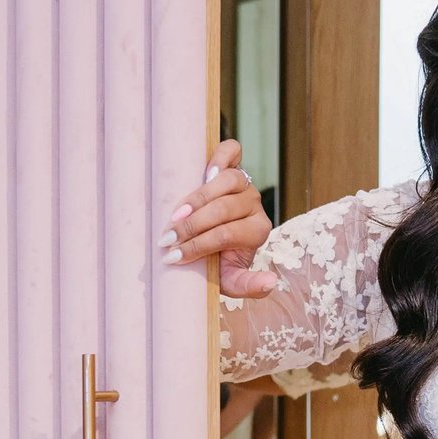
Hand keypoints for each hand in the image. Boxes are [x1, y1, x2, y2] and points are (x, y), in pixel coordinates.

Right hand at [160, 138, 278, 295]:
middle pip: (224, 209)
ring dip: (198, 198)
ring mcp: (245, 183)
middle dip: (191, 226)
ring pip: (228, 180)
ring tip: (175, 215)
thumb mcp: (231, 280)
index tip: (171, 257)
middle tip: (167, 238)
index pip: (225, 235)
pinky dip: (219, 157)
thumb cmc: (217, 260)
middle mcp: (254, 205)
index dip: (197, 246)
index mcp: (257, 231)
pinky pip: (231, 152)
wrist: (209, 239)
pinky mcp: (233, 164)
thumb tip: (270, 282)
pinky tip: (203, 171)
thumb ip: (248, 286)